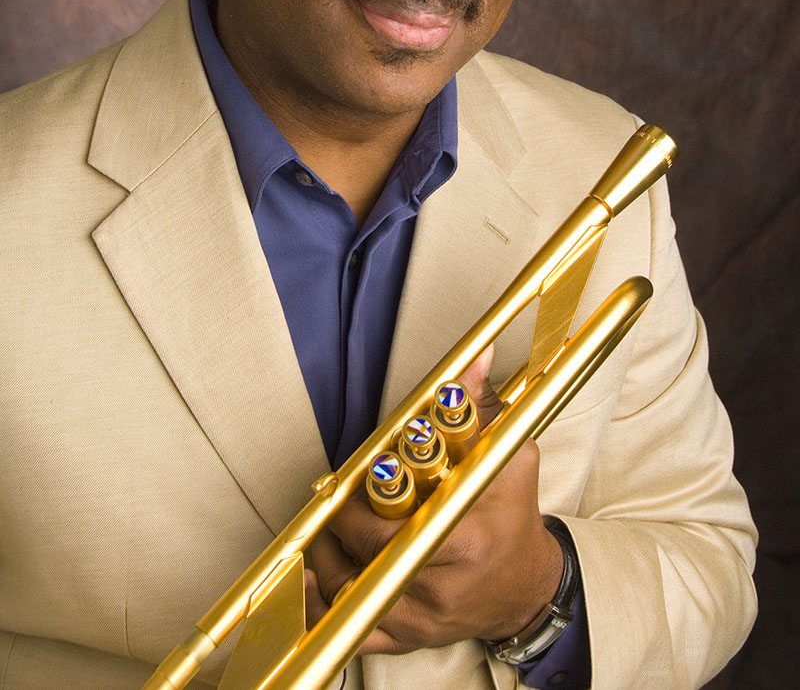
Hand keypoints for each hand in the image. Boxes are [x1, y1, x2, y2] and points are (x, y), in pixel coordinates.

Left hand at [305, 346, 563, 654]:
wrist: (525, 589)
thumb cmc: (514, 516)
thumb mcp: (508, 457)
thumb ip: (481, 407)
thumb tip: (471, 356)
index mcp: (466, 538)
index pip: (401, 519)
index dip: (372, 496)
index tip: (364, 474)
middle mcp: (442, 583)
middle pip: (367, 552)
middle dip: (346, 519)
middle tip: (340, 494)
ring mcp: (422, 617)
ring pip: (350, 591)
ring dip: (326, 556)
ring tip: (323, 527)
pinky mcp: (407, 640)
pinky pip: (351, 631)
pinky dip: (325, 604)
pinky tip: (317, 575)